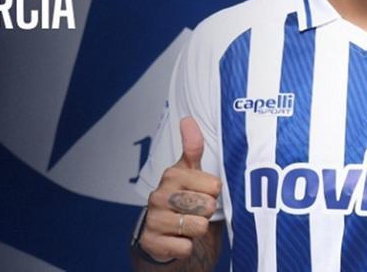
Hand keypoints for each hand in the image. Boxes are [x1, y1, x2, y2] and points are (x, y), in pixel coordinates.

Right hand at [139, 117, 222, 261]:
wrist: (161, 232)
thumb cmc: (181, 198)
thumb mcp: (189, 172)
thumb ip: (192, 147)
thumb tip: (188, 119)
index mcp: (171, 175)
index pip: (214, 186)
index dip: (213, 194)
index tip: (202, 193)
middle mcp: (158, 196)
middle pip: (207, 207)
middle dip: (206, 213)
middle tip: (194, 211)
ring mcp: (154, 219)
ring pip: (198, 227)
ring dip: (197, 230)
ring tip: (186, 224)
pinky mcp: (151, 242)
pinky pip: (185, 247)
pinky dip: (186, 246)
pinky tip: (177, 238)